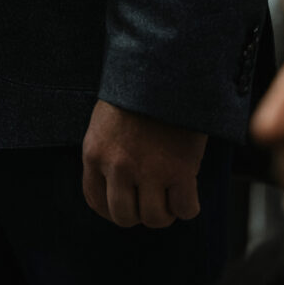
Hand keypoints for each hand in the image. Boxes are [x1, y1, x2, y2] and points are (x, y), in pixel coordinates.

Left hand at [82, 99, 206, 228]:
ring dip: (166, 210)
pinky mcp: (179, 170)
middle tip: (152, 197)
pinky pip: (185, 209)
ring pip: (155, 218)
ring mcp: (148, 171)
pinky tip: (189, 190)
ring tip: (171, 192)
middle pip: (124, 216)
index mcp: (94, 152)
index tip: (128, 203)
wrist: (165, 66)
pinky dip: (188, 205)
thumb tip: (118, 185)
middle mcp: (117, 166)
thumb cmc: (138, 91)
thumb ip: (108, 152)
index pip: (96, 201)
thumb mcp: (107, 120)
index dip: (113, 209)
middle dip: (139, 211)